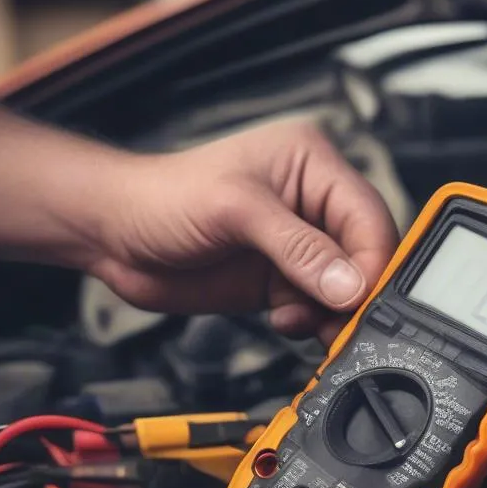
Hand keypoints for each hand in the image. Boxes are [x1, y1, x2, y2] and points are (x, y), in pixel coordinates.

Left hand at [92, 120, 397, 340]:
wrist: (114, 234)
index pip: (368, 216)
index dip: (372, 261)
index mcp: (312, 164)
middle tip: (340, 321)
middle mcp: (312, 202)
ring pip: (345, 287)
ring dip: (332, 313)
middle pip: (364, 254)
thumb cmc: (162, 198)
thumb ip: (299, 249)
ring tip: (302, 320)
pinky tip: (285, 321)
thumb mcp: (236, 212)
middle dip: (355, 292)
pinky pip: (318, 307)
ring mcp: (298, 244)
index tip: (363, 299)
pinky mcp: (282, 278)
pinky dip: (312, 323)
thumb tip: (350, 284)